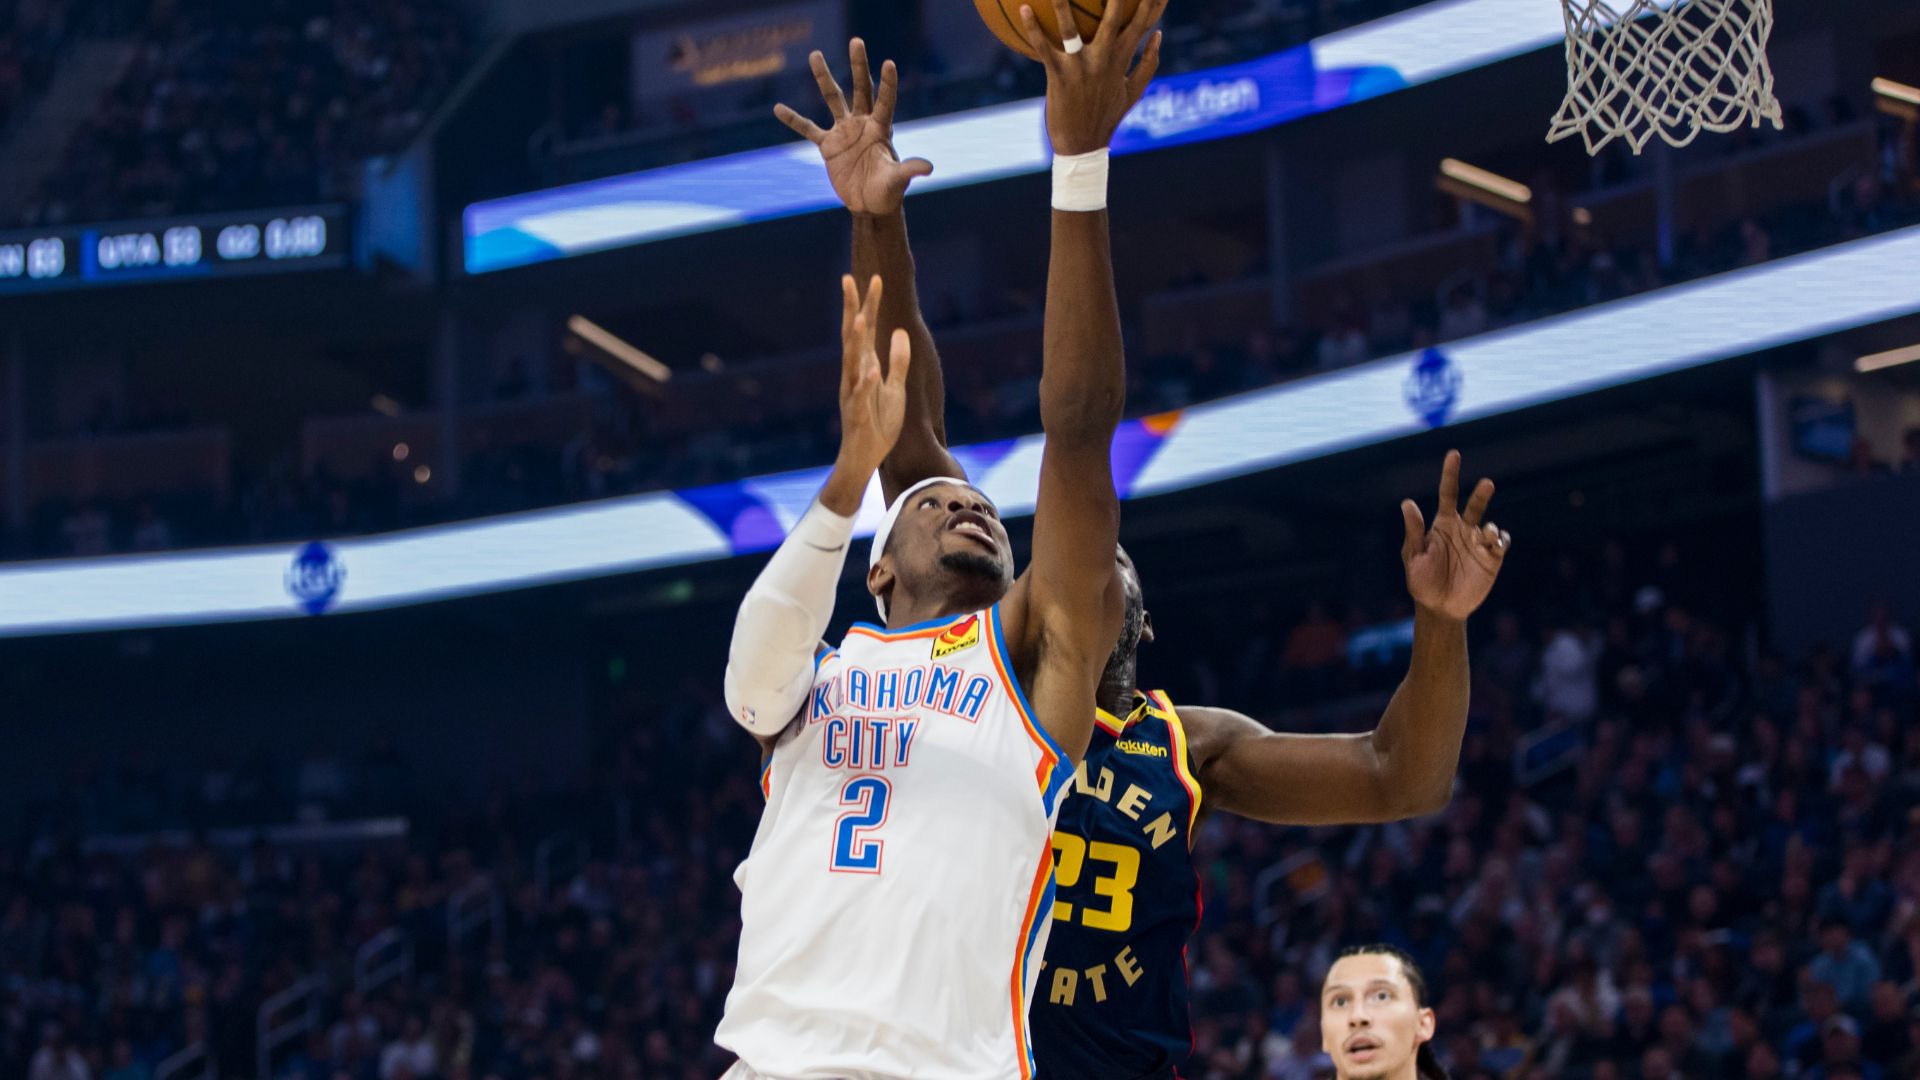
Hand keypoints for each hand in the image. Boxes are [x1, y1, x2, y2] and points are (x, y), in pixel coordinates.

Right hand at [775, 40, 932, 215]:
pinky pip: (808, 129)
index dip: (888, 84)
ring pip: (833, 99)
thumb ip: (908, 171)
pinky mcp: (828, 145)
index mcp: (881, 129)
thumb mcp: (897, 181)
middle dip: (859, 66)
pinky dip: (794, 120)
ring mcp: (844, 132)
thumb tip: (928, 168)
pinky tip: (778, 108)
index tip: (889, 63)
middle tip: (857, 41)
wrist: (870, 205)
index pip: (885, 101)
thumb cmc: (888, 192)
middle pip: (861, 88)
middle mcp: (863, 124)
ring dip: (823, 78)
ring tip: (815, 55)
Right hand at [836, 274, 912, 475]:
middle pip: (852, 336)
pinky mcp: (857, 414)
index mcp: (863, 367)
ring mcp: (853, 393)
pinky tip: (872, 369)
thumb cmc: (877, 423)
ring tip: (860, 319)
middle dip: (853, 309)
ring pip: (852, 362)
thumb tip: (900, 332)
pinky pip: (861, 396)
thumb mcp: (895, 389)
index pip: (865, 330)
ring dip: (856, 341)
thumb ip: (898, 362)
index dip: (869, 305)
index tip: (874, 278)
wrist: (864, 457)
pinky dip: (867, 383)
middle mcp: (854, 374)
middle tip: (851, 279)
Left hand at [1016, 0, 1165, 155]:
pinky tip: (1024, 8)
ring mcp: (1081, 67)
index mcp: (1123, 60)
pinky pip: (1044, 47)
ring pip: (1073, 28)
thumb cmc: (1106, 116)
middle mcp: (1104, 59)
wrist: (1083, 146)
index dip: (1152, 2)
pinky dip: (1033, 28)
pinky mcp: (1059, 76)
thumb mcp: (1133, 92)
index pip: (1142, 22)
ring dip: (1065, 4)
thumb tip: (1158, 34)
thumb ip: (1148, 63)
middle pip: (1115, 17)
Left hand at [1400, 451, 1509, 621]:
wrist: (1440, 608)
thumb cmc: (1422, 581)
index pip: (1448, 493)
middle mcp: (1463, 529)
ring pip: (1491, 526)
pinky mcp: (1492, 558)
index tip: (1454, 454)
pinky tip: (1495, 544)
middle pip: (1475, 505)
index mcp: (1443, 524)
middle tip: (1486, 484)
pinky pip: (1501, 543)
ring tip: (1486, 534)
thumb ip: (1414, 532)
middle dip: (1481, 494)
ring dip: (1490, 528)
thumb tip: (1406, 503)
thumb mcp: (1413, 556)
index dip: (1450, 474)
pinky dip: (1501, 540)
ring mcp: (1478, 543)